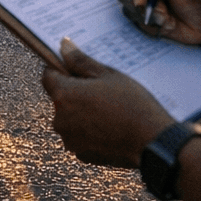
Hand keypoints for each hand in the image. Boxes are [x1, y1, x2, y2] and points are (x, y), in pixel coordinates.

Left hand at [41, 38, 171, 167]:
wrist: (152, 142)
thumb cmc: (132, 104)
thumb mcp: (108, 75)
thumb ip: (81, 61)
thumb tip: (63, 45)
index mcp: (63, 95)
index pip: (48, 76)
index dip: (61, 70)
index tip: (76, 69)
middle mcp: (60, 119)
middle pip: (60, 98)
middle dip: (75, 92)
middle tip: (101, 89)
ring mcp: (70, 139)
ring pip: (70, 118)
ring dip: (82, 112)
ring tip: (109, 109)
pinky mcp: (82, 155)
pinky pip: (80, 136)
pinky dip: (89, 131)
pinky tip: (111, 126)